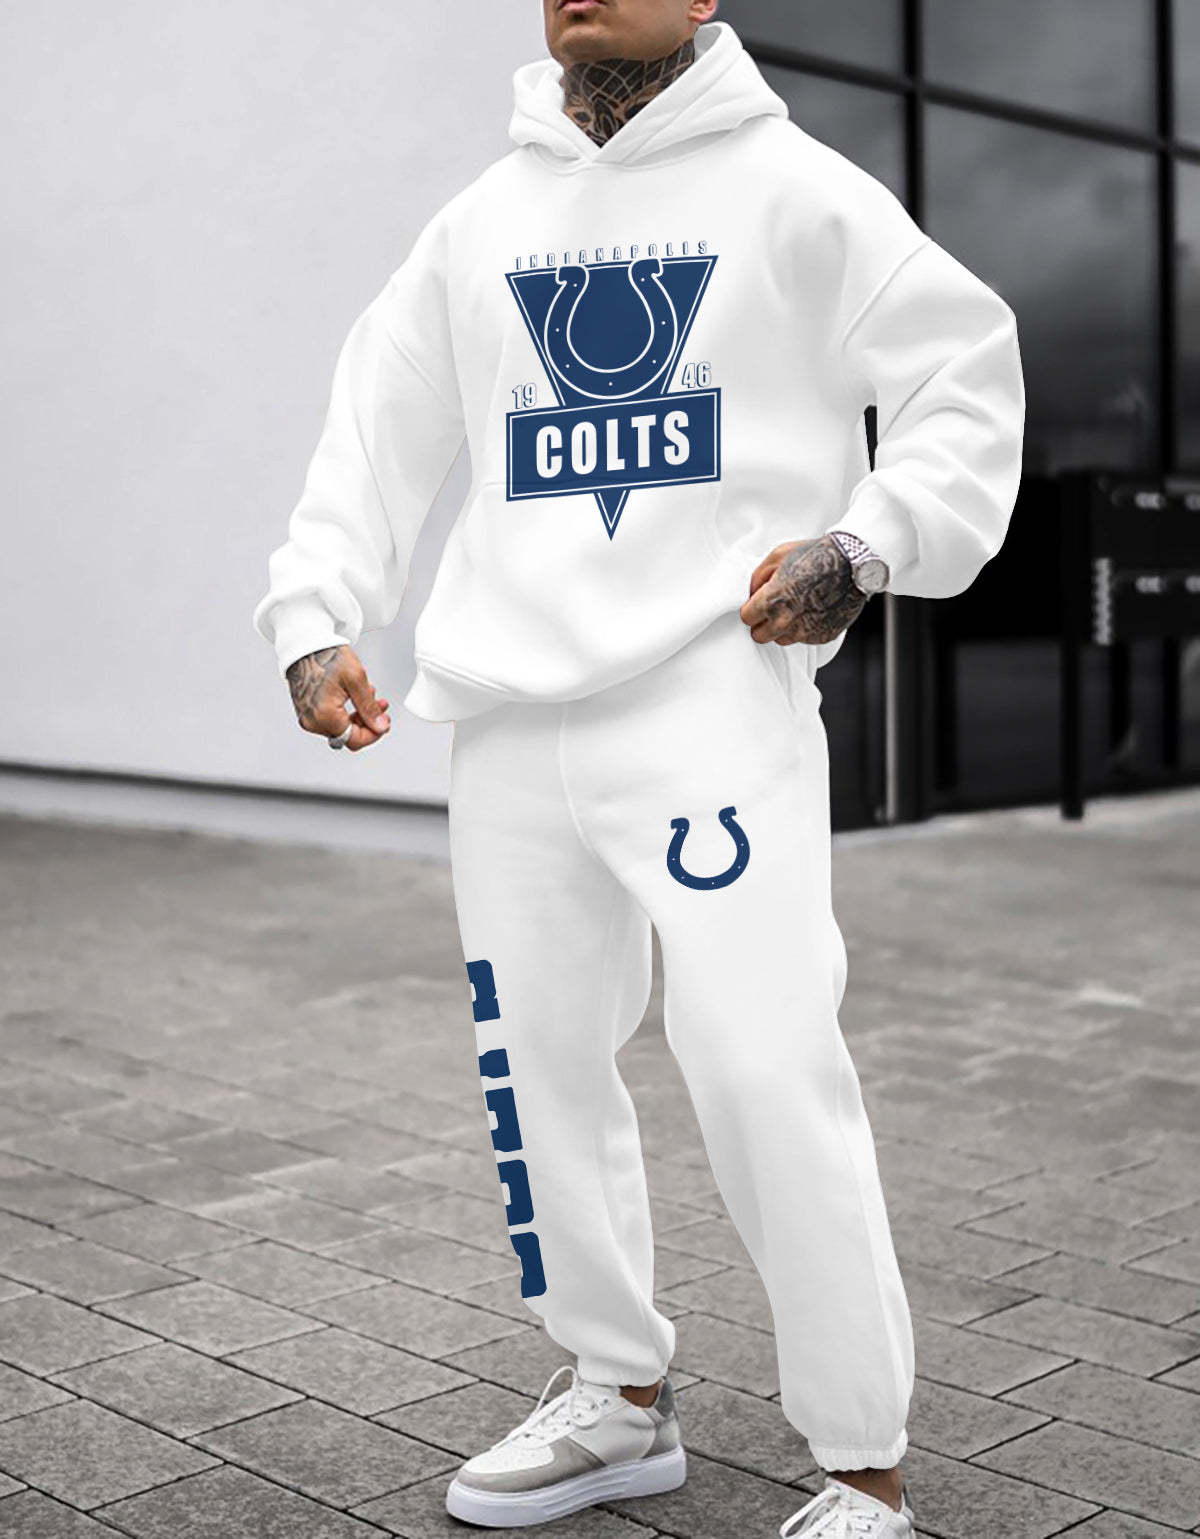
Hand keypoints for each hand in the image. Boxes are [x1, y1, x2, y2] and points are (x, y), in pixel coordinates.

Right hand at [285, 645, 390, 750]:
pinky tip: (353, 698)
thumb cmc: (326, 656)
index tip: (383, 723)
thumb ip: (369, 708)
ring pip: (340, 728)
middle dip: (367, 722)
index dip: (374, 734)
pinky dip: (344, 712)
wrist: (306, 645)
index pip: (355, 740)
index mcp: (324, 715)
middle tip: (380, 707)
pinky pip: (330, 720)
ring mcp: (308, 717)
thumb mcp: (356, 679)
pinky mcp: (307, 712)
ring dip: (357, 716)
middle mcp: (312, 721)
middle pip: (348, 735)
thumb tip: (379, 726)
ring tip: (367, 696)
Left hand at [739, 534, 866, 645]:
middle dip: (762, 623)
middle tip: (773, 609)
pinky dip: (805, 628)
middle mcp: (786, 622)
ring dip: (783, 628)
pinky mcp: (822, 637)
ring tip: (796, 607)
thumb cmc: (816, 555)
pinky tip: (814, 609)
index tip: (757, 604)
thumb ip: (758, 577)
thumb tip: (751, 593)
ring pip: (782, 639)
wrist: (853, 563)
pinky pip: (804, 638)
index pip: (746, 618)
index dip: (751, 609)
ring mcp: (806, 632)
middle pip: (760, 636)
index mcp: (772, 601)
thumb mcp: (778, 555)